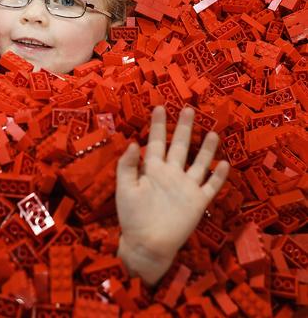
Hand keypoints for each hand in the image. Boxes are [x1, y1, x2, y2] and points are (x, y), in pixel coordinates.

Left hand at [115, 105, 229, 284]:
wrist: (147, 243)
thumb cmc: (132, 216)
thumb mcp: (125, 188)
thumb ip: (128, 166)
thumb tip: (133, 143)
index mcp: (152, 169)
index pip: (156, 142)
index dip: (158, 125)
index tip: (160, 107)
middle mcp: (171, 174)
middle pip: (180, 146)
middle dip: (184, 127)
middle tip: (189, 109)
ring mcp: (186, 187)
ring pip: (199, 162)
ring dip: (206, 148)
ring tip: (213, 131)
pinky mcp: (198, 201)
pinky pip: (211, 186)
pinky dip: (219, 175)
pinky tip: (225, 163)